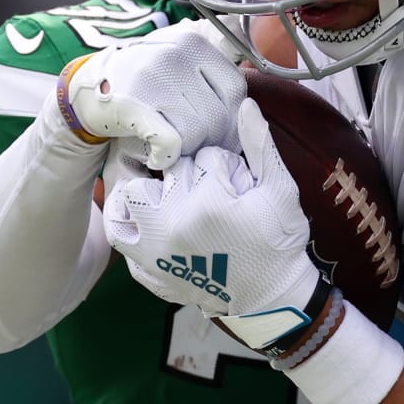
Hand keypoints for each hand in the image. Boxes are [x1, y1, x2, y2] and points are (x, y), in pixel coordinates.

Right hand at [59, 26, 245, 169]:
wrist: (87, 90)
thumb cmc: (142, 80)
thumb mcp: (177, 55)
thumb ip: (213, 58)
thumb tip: (245, 46)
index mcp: (191, 42)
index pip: (235, 89)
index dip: (230, 115)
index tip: (215, 127)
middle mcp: (173, 55)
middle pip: (218, 114)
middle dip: (209, 138)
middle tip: (192, 143)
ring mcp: (152, 79)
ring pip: (198, 132)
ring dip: (188, 149)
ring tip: (174, 147)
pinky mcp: (133, 106)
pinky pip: (171, 142)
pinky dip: (167, 157)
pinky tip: (159, 157)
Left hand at [103, 98, 321, 326]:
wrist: (270, 299)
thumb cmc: (278, 244)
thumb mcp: (280, 192)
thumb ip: (261, 147)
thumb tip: (245, 104)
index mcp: (206, 204)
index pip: (205, 157)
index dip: (225, 165)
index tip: (237, 183)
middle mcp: (171, 226)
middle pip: (169, 172)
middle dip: (190, 175)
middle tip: (211, 194)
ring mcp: (154, 252)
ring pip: (133, 197)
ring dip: (151, 194)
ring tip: (174, 201)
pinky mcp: (148, 272)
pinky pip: (122, 236)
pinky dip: (133, 225)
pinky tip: (154, 223)